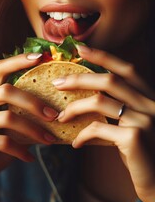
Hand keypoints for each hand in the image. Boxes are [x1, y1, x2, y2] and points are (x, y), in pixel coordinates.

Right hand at [0, 53, 57, 201]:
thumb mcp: (14, 129)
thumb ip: (27, 117)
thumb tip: (57, 110)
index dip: (18, 60)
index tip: (41, 56)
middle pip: (5, 91)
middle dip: (33, 102)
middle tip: (54, 115)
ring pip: (6, 117)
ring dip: (33, 130)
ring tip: (49, 141)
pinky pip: (2, 142)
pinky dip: (21, 150)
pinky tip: (30, 158)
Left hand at [53, 45, 154, 201]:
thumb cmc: (139, 152)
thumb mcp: (128, 126)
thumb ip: (113, 112)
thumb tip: (81, 103)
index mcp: (148, 97)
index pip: (126, 69)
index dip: (103, 56)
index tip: (81, 49)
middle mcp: (150, 104)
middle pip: (109, 80)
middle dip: (79, 78)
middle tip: (57, 82)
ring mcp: (145, 120)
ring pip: (100, 102)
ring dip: (74, 108)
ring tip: (60, 117)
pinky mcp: (135, 138)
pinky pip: (98, 129)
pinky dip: (82, 135)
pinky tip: (75, 143)